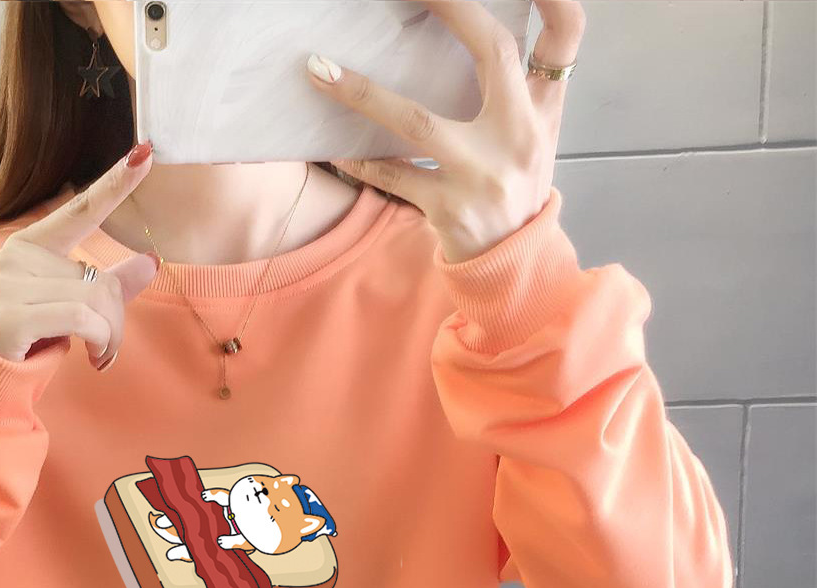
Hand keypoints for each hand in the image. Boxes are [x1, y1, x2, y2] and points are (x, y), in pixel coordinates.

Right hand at [0, 140, 159, 367]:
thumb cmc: (27, 334)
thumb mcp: (70, 304)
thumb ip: (108, 284)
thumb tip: (151, 261)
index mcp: (32, 246)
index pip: (79, 210)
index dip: (113, 184)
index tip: (144, 153)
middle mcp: (18, 257)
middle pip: (100, 278)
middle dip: (116, 318)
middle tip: (108, 345)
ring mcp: (11, 285)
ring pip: (95, 298)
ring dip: (110, 335)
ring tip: (100, 353)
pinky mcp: (13, 316)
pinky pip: (81, 317)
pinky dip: (99, 340)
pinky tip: (93, 357)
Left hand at [304, 0, 584, 262]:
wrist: (513, 265)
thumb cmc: (516, 188)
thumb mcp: (536, 134)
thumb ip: (520, 86)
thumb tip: (479, 31)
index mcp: (544, 109)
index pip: (566, 35)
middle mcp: (521, 134)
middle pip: (492, 53)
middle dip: (452, 8)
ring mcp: (483, 173)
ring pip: (417, 121)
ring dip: (362, 93)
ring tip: (319, 70)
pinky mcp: (449, 209)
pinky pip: (392, 178)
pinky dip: (360, 163)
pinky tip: (334, 151)